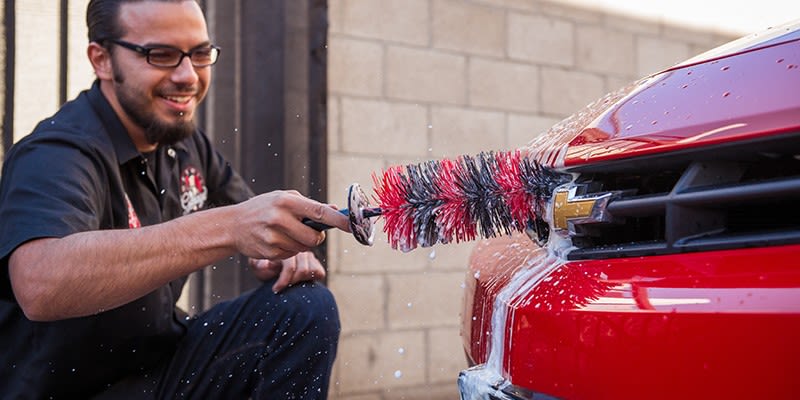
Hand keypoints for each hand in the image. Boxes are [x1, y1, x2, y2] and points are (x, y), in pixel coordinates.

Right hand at [232, 190, 349, 260]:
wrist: (232, 225)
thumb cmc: (264, 208)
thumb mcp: (283, 198)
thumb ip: (309, 204)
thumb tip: (335, 208)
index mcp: (286, 201)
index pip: (319, 212)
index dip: (338, 220)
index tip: (352, 225)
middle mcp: (279, 218)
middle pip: (315, 237)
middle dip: (317, 236)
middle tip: (310, 231)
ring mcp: (273, 237)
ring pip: (304, 248)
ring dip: (302, 243)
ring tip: (287, 233)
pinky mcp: (269, 252)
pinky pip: (291, 255)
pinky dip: (290, 250)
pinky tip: (277, 241)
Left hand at [248, 251, 325, 292]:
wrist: (270, 272)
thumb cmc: (263, 268)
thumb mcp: (257, 266)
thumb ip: (259, 265)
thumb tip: (269, 264)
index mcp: (284, 246)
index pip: (290, 265)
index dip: (284, 280)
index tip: (275, 289)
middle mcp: (298, 248)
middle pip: (303, 270)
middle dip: (291, 282)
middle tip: (281, 287)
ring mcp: (309, 256)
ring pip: (310, 271)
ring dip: (299, 281)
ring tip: (289, 284)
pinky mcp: (317, 264)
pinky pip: (319, 272)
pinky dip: (311, 279)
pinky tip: (300, 282)